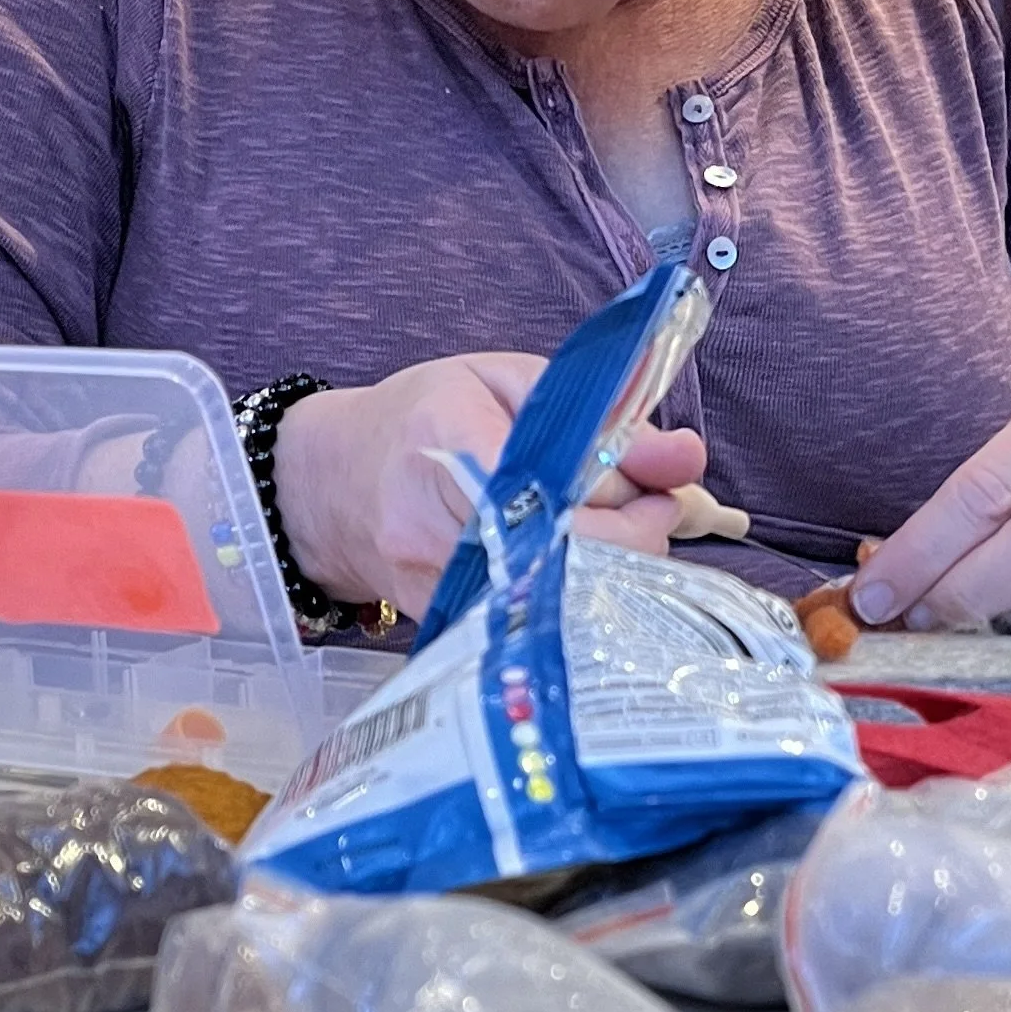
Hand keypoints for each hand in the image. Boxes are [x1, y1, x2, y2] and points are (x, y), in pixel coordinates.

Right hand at [274, 354, 706, 626]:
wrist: (326, 488)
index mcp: (451, 442)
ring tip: (609, 537)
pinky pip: (534, 626)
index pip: (562, 499)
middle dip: (633, 543)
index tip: (663, 492)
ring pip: (560, 605)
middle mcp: (437, 527)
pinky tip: (573, 568)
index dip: (632, 511)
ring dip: (606, 575)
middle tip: (650, 512)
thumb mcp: (503, 382)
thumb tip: (684, 456)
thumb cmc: (417, 420)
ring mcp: (438, 589)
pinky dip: (572, 600)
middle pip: (571, 562)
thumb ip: (600, 412)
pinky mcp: (445, 629)